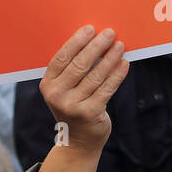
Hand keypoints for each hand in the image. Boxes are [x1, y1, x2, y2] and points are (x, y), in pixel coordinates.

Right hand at [39, 25, 129, 155]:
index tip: (91, 29)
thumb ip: (72, 69)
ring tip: (120, 46)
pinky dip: (117, 75)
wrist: (79, 141)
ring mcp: (72, 105)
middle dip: (97, 46)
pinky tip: (124, 64)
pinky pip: (107, 89)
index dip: (77, 41)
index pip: (62, 57)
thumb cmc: (74, 106)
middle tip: (110, 33)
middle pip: (79, 64)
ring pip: (95, 76)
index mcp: (47, 84)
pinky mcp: (90, 113)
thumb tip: (94, 40)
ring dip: (110, 58)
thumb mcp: (64, 89)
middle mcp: (56, 95)